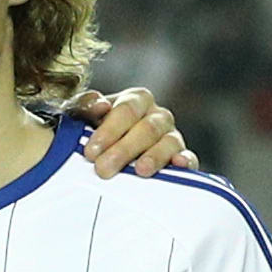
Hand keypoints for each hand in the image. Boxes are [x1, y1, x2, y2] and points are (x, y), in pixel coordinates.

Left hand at [74, 86, 195, 177]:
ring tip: (140, 170)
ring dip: (154, 156)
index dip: (109, 130)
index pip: (127, 109)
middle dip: (124, 149)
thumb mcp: (83, 117)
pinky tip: (178, 165)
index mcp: (136, 100)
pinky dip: (185, 161)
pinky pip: (188, 158)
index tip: (91, 152)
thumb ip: (86, 107)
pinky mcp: (181, 158)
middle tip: (104, 169)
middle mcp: (157, 116)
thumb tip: (101, 105)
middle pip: (147, 128)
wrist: (106, 158)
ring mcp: (172, 137)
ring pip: (168, 142)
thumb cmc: (94, 134)